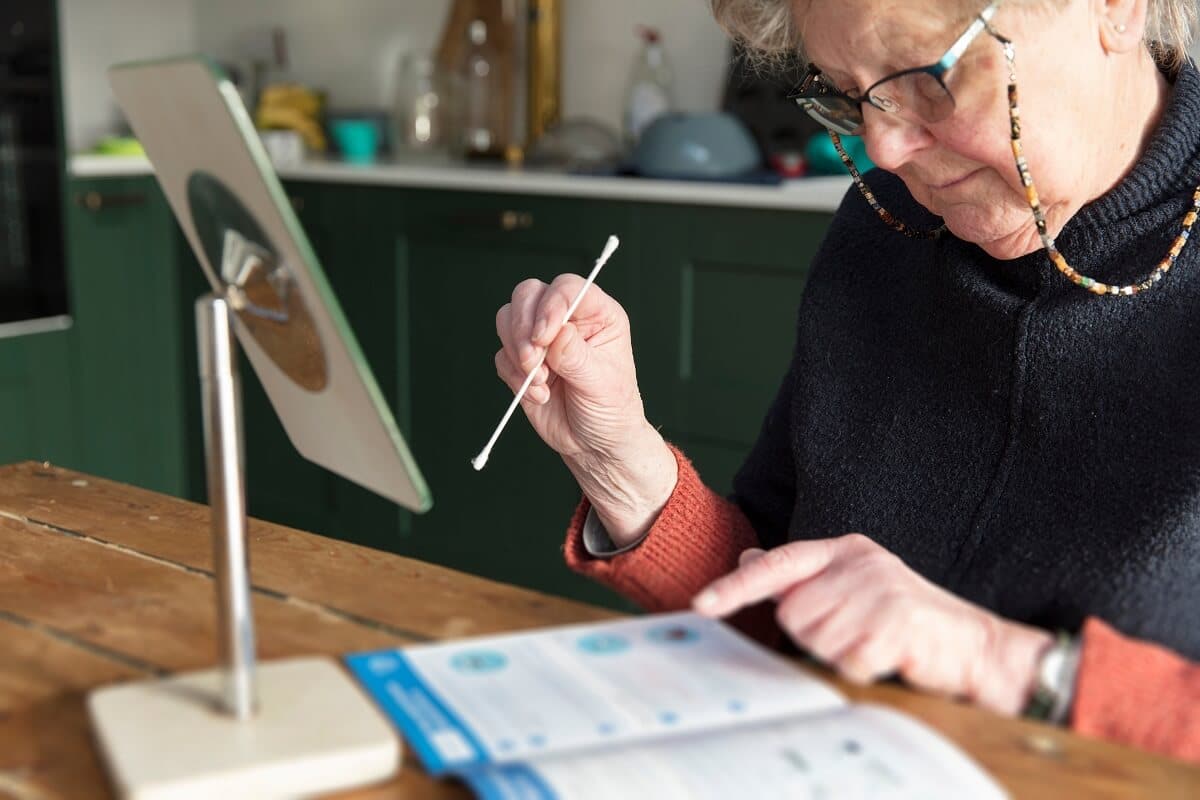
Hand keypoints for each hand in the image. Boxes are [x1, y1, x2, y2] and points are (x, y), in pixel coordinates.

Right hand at [494, 276, 675, 543]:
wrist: (594, 444)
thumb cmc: (610, 410)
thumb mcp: (601, 383)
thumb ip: (575, 355)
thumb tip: (553, 333)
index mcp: (597, 314)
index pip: (567, 289)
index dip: (551, 306)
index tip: (544, 337)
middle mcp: (567, 319)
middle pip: (529, 294)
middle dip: (524, 327)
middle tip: (534, 361)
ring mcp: (541, 338)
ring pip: (508, 319)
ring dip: (516, 351)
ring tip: (540, 381)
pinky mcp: (521, 360)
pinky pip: (502, 354)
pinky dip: (514, 375)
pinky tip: (540, 395)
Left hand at [693, 534, 1053, 714]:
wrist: (978, 648)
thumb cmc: (908, 623)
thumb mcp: (855, 587)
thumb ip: (804, 577)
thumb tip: (748, 561)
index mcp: (848, 550)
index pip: (780, 563)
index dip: (738, 586)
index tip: (702, 603)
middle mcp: (861, 563)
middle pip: (793, 614)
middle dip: (816, 636)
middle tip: (856, 635)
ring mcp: (879, 592)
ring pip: (816, 640)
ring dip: (840, 655)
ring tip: (876, 645)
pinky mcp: (894, 625)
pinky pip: (847, 662)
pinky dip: (863, 670)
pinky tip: (889, 659)